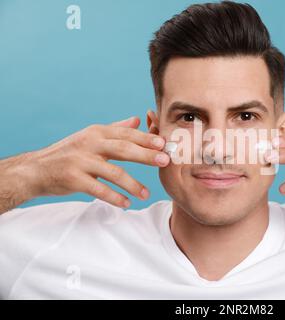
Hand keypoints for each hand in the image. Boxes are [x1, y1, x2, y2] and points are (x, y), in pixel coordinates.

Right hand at [21, 116, 169, 207]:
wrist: (35, 169)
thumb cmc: (68, 153)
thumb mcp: (90, 137)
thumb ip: (115, 129)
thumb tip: (137, 119)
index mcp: (97, 132)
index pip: (126, 134)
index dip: (146, 139)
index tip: (165, 144)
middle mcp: (89, 144)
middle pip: (123, 148)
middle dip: (146, 155)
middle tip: (165, 161)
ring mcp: (80, 161)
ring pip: (113, 172)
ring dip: (132, 184)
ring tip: (146, 194)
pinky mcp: (73, 179)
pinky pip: (98, 189)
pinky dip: (113, 197)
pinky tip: (126, 203)